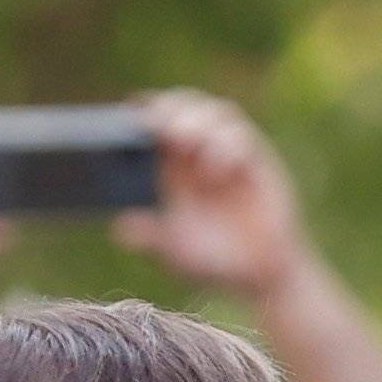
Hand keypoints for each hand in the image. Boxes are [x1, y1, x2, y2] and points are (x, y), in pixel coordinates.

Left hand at [113, 91, 311, 302]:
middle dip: (171, 106)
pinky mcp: (258, 164)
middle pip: (185, 106)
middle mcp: (201, 153)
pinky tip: (213, 170)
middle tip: (157, 124)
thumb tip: (121, 229)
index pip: (158, 119)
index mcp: (172, 165)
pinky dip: (225, 146)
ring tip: (180, 138)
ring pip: (215, 113)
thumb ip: (152, 239)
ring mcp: (231, 155)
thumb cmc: (215, 262)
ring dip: (196, 120)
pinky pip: (242, 138)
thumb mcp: (176, 253)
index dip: (146, 109)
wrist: (261, 276)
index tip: (132, 114)